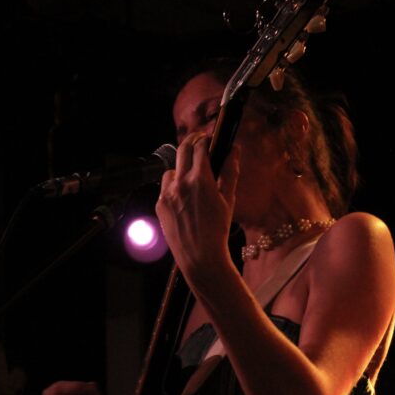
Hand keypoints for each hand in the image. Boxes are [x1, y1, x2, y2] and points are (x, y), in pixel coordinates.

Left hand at [155, 133, 239, 291]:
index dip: (205, 139)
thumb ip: (230, 172)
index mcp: (201, 180)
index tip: (208, 137)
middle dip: (191, 141)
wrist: (200, 257)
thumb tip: (234, 150)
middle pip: (182, 149)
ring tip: (191, 177)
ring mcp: (167, 194)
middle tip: (198, 141)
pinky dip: (174, 186)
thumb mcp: (228, 200)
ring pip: (172, 169)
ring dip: (181, 168)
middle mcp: (181, 184)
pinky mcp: (160, 205)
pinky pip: (165, 187)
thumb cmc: (218, 230)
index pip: (200, 147)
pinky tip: (184, 197)